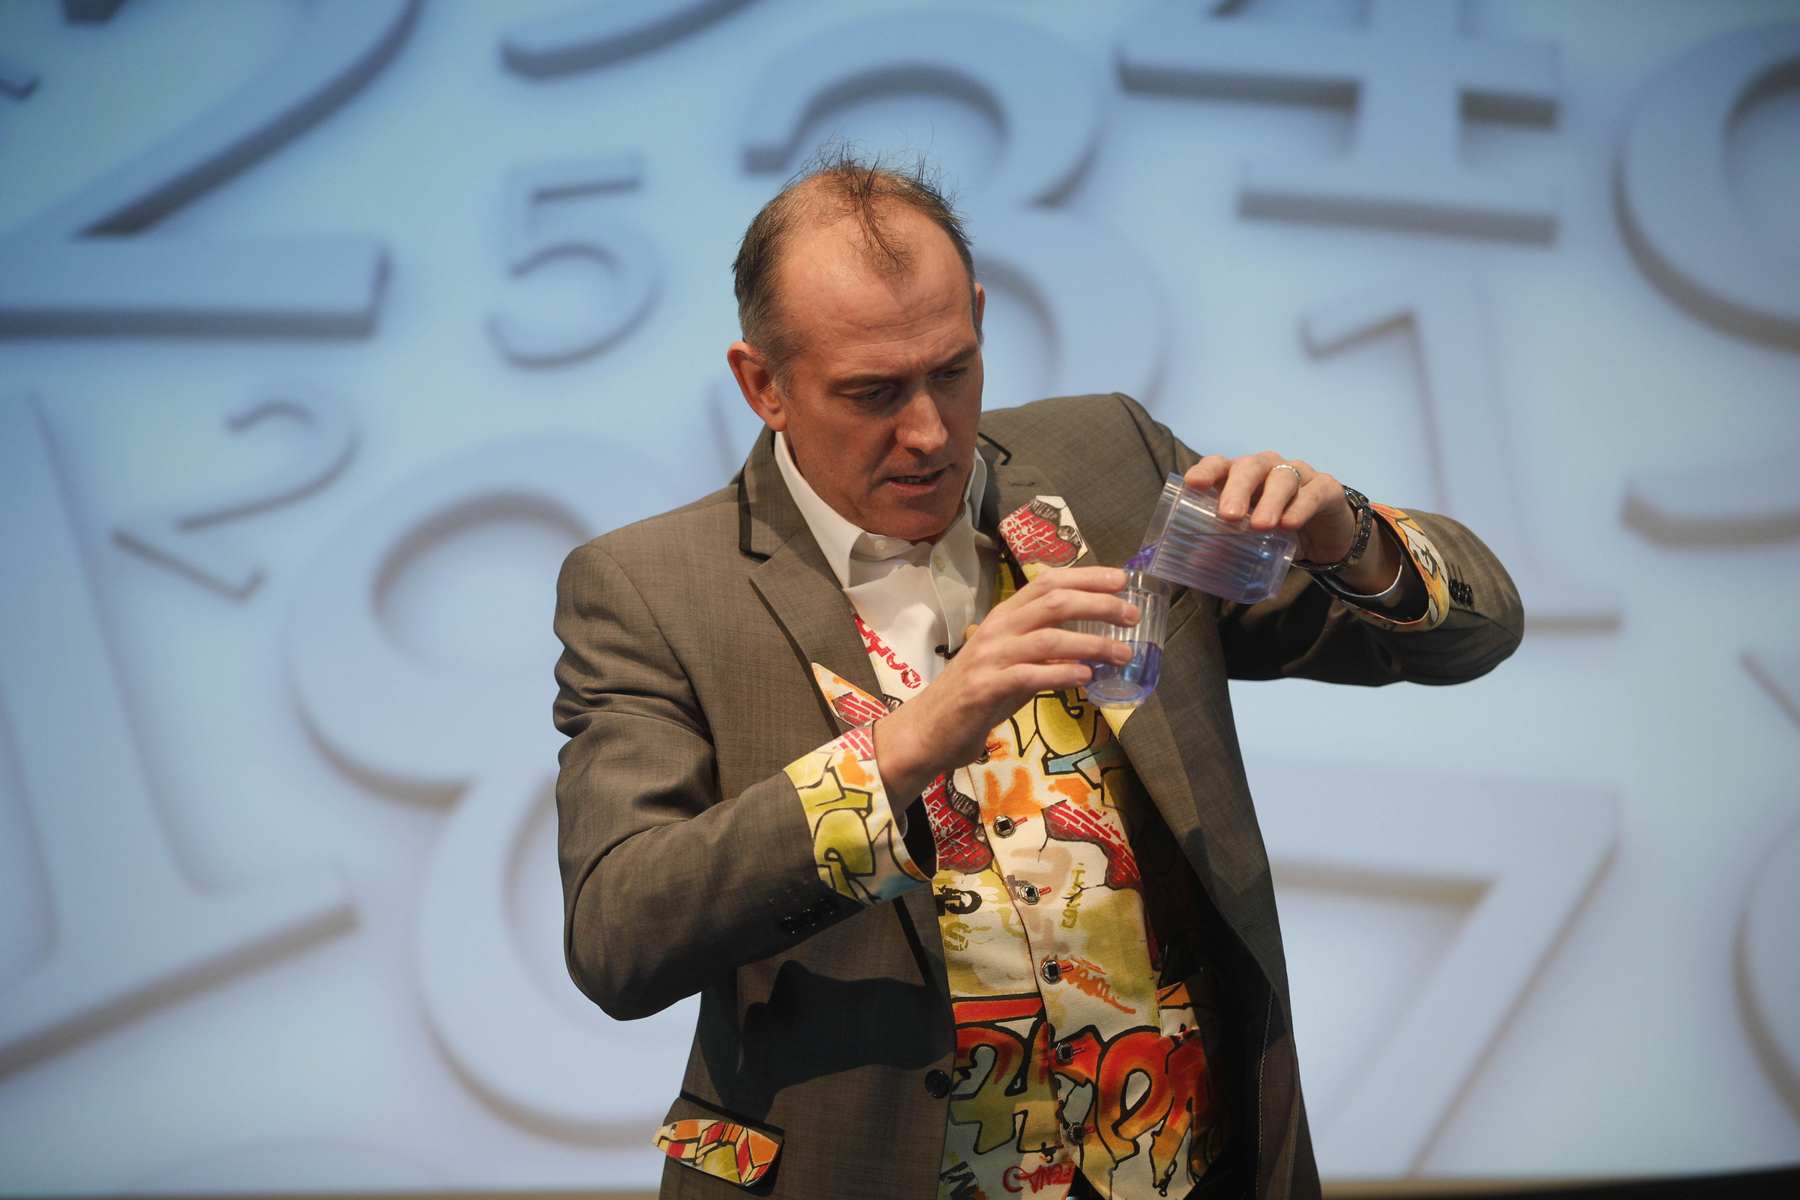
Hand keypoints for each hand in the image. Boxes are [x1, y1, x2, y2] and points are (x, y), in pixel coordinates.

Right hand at [873, 566, 1137, 798]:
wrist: (927, 729)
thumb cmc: (973, 696)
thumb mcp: (1012, 664)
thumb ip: (1043, 652)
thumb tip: (1088, 647)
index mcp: (1003, 617)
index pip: (1047, 582)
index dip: (1086, 577)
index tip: (1122, 580)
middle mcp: (996, 629)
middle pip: (1053, 602)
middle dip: (1098, 604)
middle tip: (1132, 614)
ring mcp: (989, 657)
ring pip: (1048, 638)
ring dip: (1091, 643)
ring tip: (1122, 653)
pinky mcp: (984, 688)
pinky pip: (1029, 675)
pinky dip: (1061, 673)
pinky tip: (1086, 677)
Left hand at [1184, 452, 1396, 592]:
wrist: (1324, 539)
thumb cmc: (1277, 532)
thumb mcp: (1250, 539)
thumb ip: (1225, 545)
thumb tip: (1194, 562)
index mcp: (1242, 477)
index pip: (1221, 464)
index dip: (1207, 471)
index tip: (1193, 485)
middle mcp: (1268, 468)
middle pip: (1251, 467)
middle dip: (1237, 489)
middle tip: (1228, 516)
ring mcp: (1299, 474)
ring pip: (1283, 477)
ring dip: (1270, 501)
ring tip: (1260, 526)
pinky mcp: (1326, 488)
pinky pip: (1313, 493)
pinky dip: (1301, 507)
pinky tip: (1290, 524)